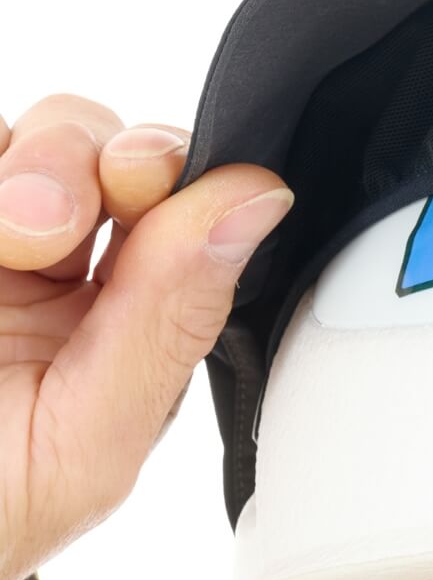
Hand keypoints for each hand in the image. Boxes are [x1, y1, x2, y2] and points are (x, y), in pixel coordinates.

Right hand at [0, 94, 293, 579]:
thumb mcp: (81, 443)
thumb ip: (170, 322)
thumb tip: (261, 204)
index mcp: (125, 322)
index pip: (183, 208)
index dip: (175, 178)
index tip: (140, 186)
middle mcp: (56, 271)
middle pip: (107, 147)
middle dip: (91, 161)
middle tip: (46, 225)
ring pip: (31, 135)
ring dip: (29, 163)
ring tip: (9, 236)